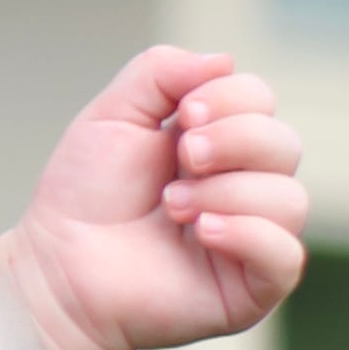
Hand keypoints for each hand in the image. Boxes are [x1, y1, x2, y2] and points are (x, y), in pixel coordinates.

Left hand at [0, 47, 313, 349]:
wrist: (58, 267)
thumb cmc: (84, 196)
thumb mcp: (113, 114)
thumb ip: (161, 72)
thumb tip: (225, 60)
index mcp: (220, 142)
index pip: (261, 100)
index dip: (230, 99)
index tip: (182, 116)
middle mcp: (244, 187)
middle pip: (285, 145)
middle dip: (234, 142)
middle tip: (182, 158)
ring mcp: (251, 238)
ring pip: (290, 200)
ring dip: (227, 192)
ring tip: (173, 207)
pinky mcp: (250, 288)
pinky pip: (285, 257)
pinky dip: (248, 235)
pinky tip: (202, 232)